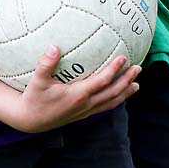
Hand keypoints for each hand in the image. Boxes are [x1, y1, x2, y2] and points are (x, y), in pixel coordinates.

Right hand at [12, 48, 139, 133]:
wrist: (30, 120)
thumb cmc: (33, 98)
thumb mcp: (37, 81)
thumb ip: (46, 64)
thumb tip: (53, 47)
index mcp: (78, 95)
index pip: (102, 81)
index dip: (114, 70)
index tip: (123, 57)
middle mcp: (85, 104)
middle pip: (113, 92)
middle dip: (127, 80)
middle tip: (138, 68)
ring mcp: (85, 111)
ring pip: (111, 102)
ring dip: (125, 93)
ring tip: (136, 84)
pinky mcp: (83, 115)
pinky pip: (104, 107)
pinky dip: (115, 101)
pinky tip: (119, 95)